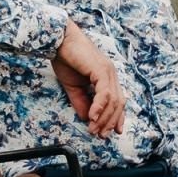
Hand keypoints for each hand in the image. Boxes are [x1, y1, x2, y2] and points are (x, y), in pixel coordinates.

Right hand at [53, 21, 125, 137]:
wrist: (58, 40)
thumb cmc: (65, 59)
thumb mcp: (73, 87)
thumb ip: (82, 102)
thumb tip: (88, 119)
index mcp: (107, 77)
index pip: (118, 101)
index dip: (116, 118)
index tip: (111, 132)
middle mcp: (111, 74)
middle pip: (118, 103)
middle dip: (110, 122)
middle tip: (100, 135)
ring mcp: (108, 71)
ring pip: (113, 101)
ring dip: (104, 118)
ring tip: (94, 129)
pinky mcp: (101, 70)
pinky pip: (104, 93)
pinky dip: (100, 107)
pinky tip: (93, 117)